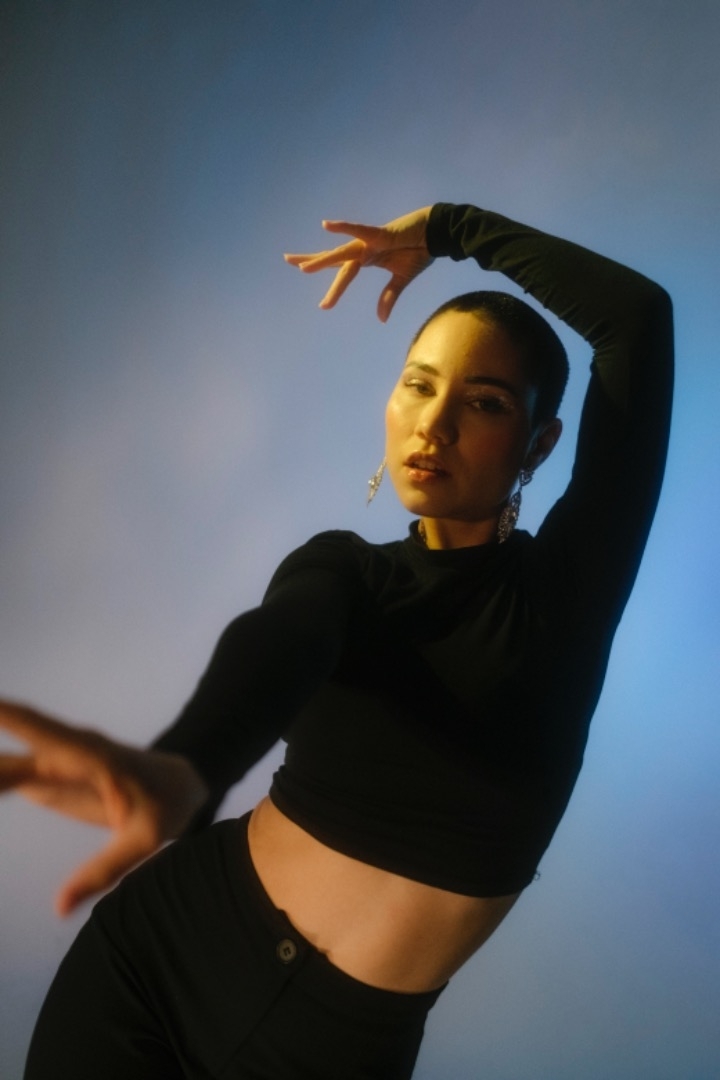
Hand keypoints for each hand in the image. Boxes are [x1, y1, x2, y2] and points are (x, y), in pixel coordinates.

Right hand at [0, 700, 208, 915]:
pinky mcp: (47, 778)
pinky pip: (6, 775)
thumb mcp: (145, 839)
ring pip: (1, 764)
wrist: (183, 784)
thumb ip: (104, 870)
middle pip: (6, 755)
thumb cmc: (169, 804)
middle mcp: (63, 754)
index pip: (37, 731)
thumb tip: (59, 907)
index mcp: (87, 756)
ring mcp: (52, 764)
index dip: (5, 718)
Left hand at [284, 207, 433, 321]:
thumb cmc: (420, 251)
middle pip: (333, 257)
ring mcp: (370, 241)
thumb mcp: (402, 278)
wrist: (439, 234)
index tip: (324, 306)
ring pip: (342, 253)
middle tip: (287, 259)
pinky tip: (326, 225)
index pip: (342, 271)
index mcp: (367, 259)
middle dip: (312, 260)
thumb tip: (380, 320)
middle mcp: (364, 249)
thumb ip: (389, 297)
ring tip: (301, 267)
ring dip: (323, 260)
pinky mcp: (380, 235)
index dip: (333, 288)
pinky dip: (344, 228)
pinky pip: (359, 231)